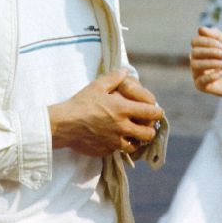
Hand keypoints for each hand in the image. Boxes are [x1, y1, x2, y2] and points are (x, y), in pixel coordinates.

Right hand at [48, 69, 163, 156]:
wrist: (63, 125)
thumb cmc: (80, 103)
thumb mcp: (97, 86)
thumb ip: (114, 78)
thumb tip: (124, 71)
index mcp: (123, 109)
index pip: (151, 113)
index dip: (157, 112)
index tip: (157, 111)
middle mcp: (122, 127)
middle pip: (148, 133)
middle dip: (150, 129)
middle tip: (146, 125)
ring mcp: (114, 141)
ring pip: (136, 145)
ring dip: (136, 140)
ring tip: (133, 134)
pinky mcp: (106, 151)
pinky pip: (119, 151)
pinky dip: (120, 146)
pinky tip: (115, 139)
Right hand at [189, 26, 221, 99]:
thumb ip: (217, 35)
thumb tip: (200, 29)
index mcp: (202, 49)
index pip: (195, 42)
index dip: (208, 41)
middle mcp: (196, 60)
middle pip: (194, 52)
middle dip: (212, 52)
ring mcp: (197, 73)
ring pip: (195, 65)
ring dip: (212, 63)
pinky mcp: (200, 85)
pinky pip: (200, 80)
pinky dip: (213, 75)